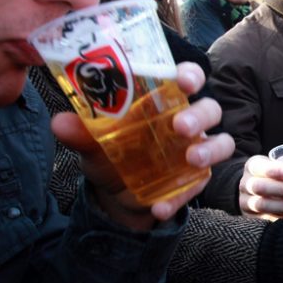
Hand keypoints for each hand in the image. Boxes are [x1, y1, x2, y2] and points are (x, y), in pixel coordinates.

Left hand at [53, 62, 232, 228]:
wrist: (114, 195)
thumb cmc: (110, 154)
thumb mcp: (92, 144)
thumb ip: (80, 133)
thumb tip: (60, 121)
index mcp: (163, 102)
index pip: (186, 79)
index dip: (190, 75)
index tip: (184, 81)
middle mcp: (186, 121)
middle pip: (210, 109)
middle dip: (200, 116)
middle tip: (180, 126)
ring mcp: (197, 149)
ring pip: (222, 142)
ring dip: (210, 149)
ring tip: (191, 160)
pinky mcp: (197, 178)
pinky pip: (201, 184)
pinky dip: (181, 197)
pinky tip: (159, 207)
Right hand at [238, 155, 282, 219]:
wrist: (257, 191)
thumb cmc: (276, 174)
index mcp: (253, 166)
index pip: (260, 167)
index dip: (275, 170)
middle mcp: (246, 184)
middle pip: (261, 187)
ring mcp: (248, 203)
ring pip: (263, 205)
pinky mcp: (254, 218)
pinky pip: (268, 218)